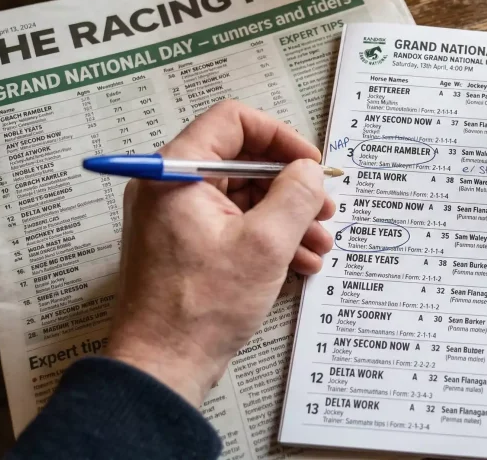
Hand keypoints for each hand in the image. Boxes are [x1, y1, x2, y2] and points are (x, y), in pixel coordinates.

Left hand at [104, 100, 334, 405]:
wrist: (164, 365)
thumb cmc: (199, 308)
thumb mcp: (265, 244)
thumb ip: (295, 195)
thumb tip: (309, 171)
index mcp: (176, 173)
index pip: (233, 121)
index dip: (280, 137)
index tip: (309, 164)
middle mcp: (171, 188)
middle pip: (242, 161)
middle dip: (290, 185)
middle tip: (322, 206)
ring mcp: (178, 219)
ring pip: (245, 197)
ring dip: (287, 216)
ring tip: (319, 241)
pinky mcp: (187, 246)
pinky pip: (235, 226)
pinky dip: (269, 238)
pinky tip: (300, 261)